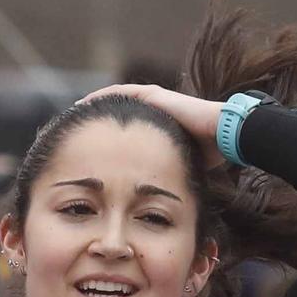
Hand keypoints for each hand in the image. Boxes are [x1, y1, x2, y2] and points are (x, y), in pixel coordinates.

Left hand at [77, 83, 225, 165]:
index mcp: (158, 129)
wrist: (225, 134)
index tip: (87, 152)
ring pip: (113, 102)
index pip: (125, 132)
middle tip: (71, 134)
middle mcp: (154, 111)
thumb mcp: (181, 166)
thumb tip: (155, 202)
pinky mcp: (152, 96)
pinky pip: (118, 93)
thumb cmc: (210, 154)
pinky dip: (99, 98)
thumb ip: (167, 175)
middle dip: (94, 124)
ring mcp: (153, 101)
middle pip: (116, 116)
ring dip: (91, 108)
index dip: (106, 140)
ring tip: (71, 117)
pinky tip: (81, 105)